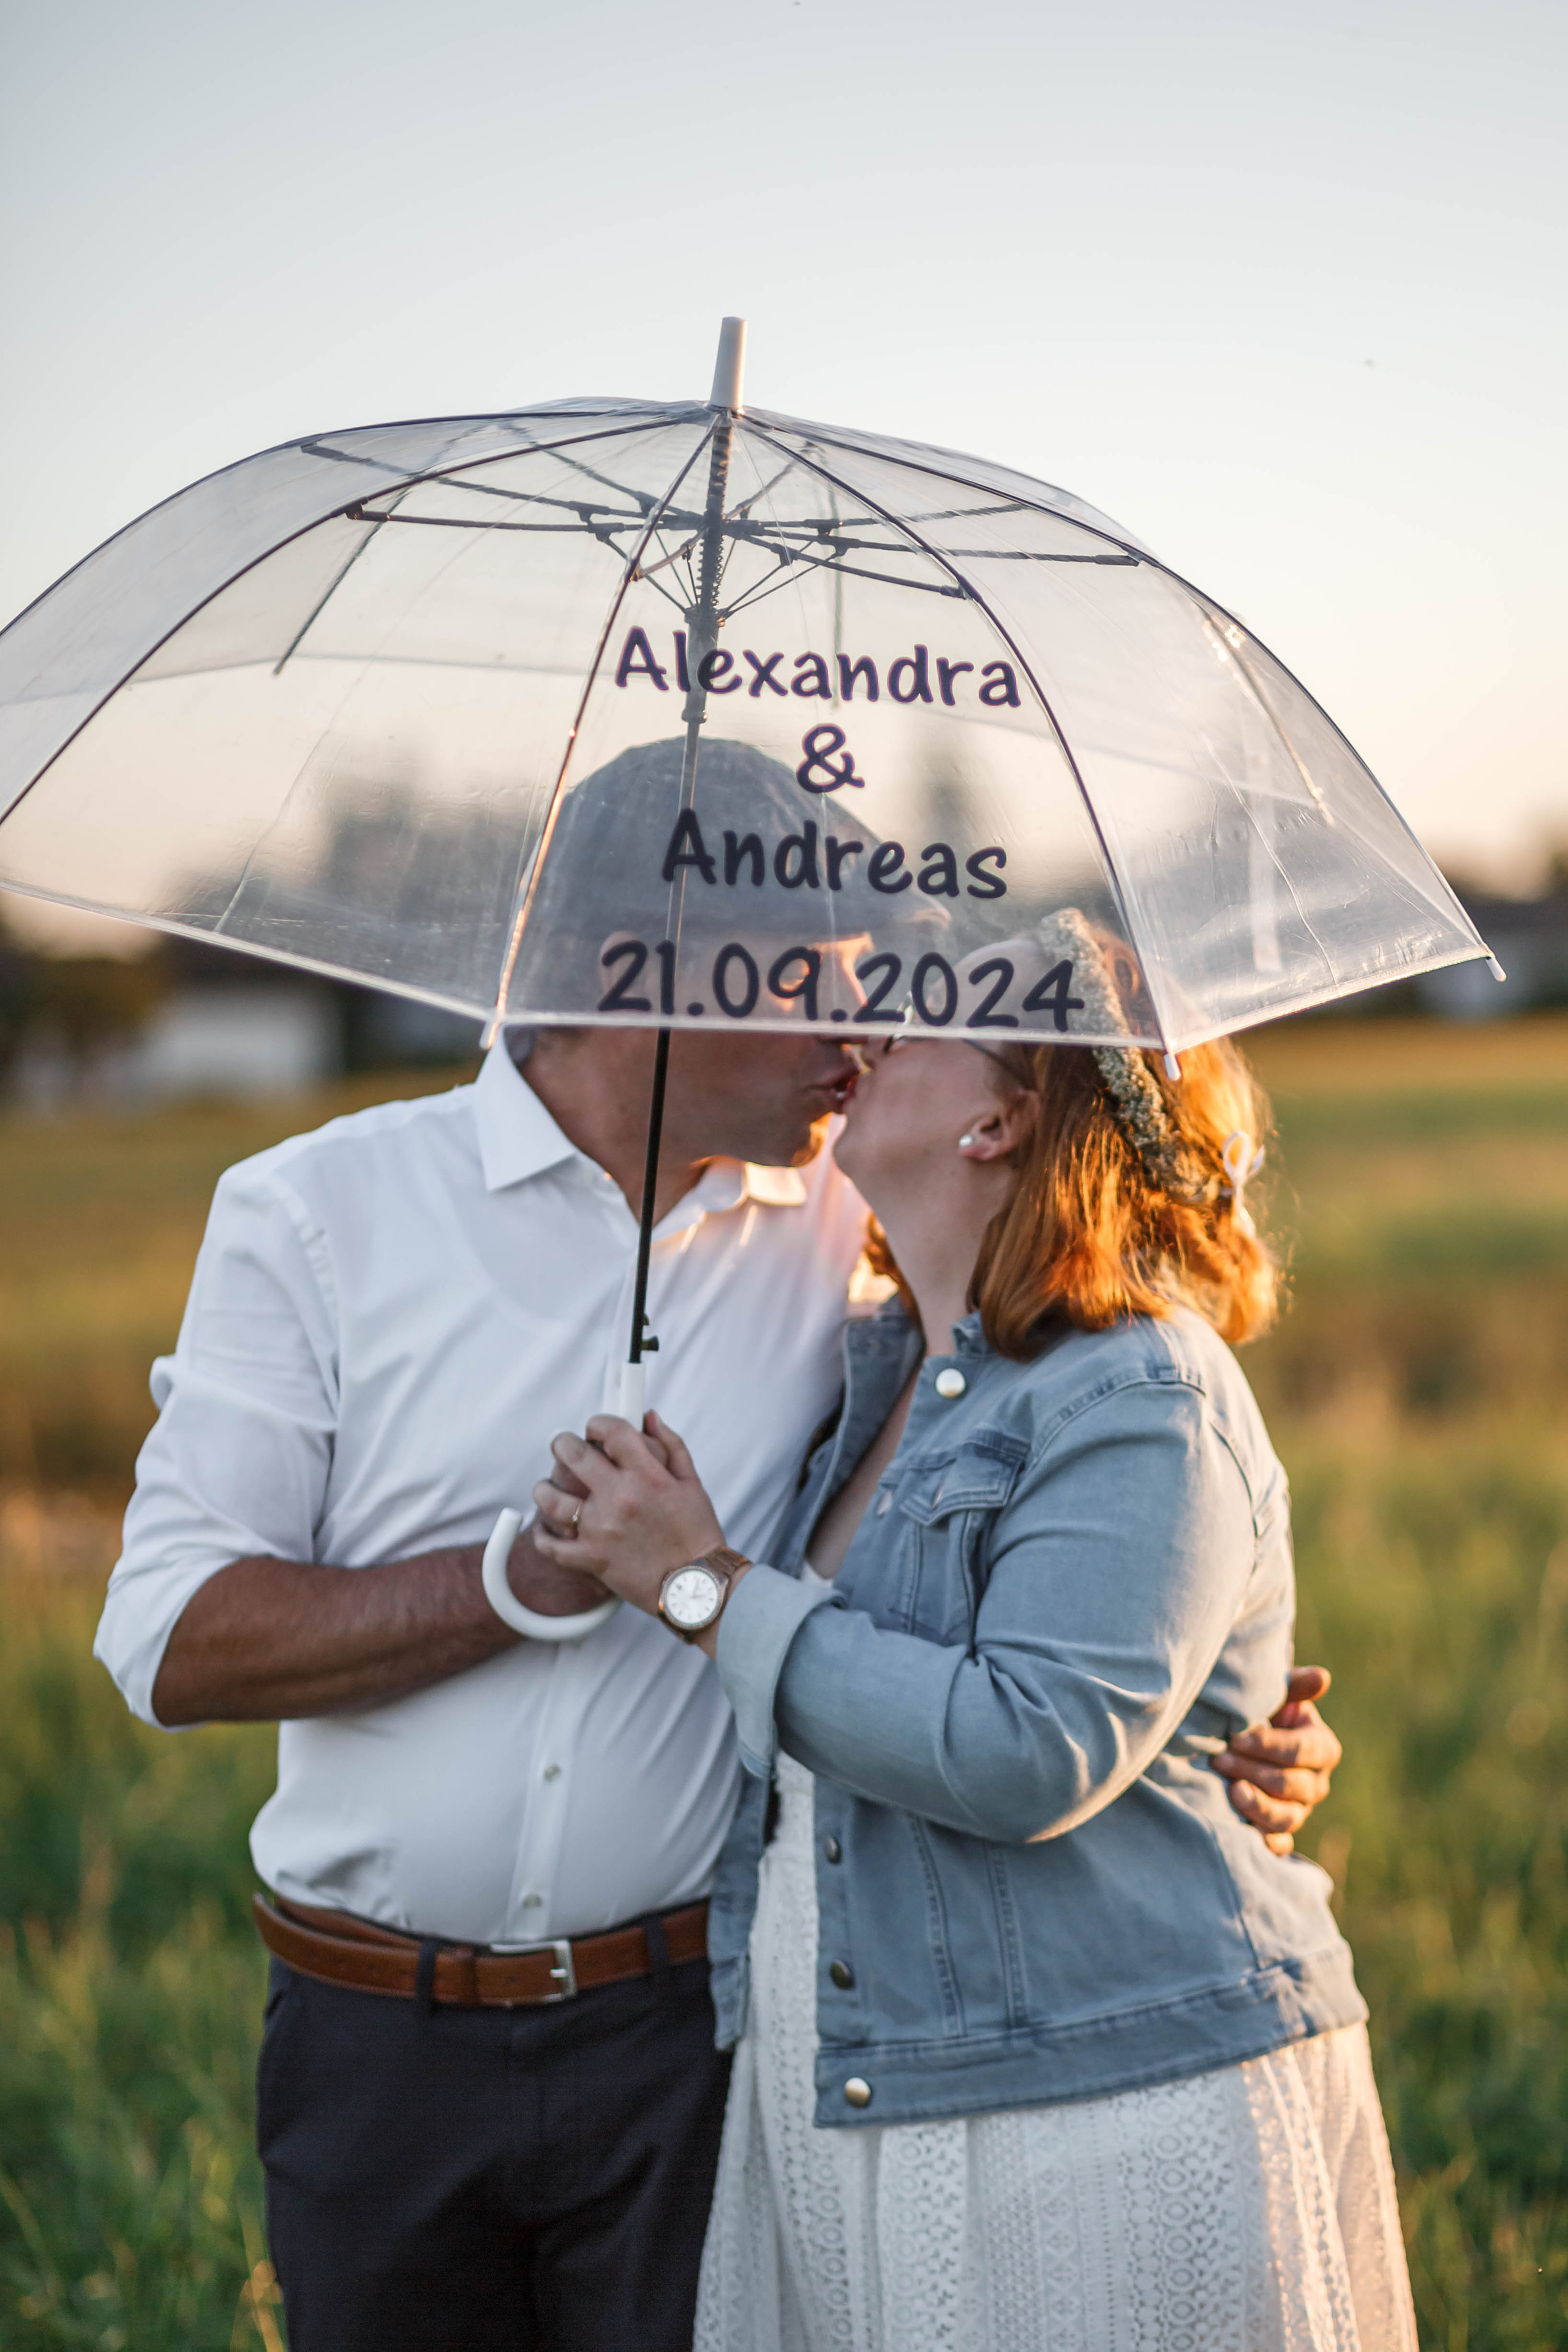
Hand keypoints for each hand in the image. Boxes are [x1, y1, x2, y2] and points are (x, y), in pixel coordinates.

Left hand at [531, 1411, 725, 1617]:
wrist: (696, 1586)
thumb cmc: (697, 1534)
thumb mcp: (692, 1483)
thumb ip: (671, 1445)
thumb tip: (649, 1417)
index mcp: (648, 1476)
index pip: (612, 1431)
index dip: (598, 1423)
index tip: (594, 1428)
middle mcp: (621, 1498)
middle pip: (574, 1455)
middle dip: (563, 1444)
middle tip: (562, 1446)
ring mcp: (602, 1529)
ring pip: (551, 1499)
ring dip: (544, 1489)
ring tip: (546, 1487)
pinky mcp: (592, 1559)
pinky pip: (552, 1546)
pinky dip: (544, 1537)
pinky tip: (546, 1529)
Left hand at [1212, 1666, 1341, 1855]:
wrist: (1236, 1740)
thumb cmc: (1259, 1711)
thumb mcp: (1275, 1695)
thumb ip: (1294, 1686)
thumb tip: (1321, 1677)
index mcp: (1322, 1748)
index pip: (1301, 1751)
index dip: (1269, 1745)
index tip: (1236, 1737)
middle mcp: (1316, 1783)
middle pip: (1292, 1785)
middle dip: (1254, 1771)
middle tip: (1220, 1759)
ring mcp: (1300, 1810)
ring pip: (1287, 1818)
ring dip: (1257, 1806)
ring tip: (1230, 1791)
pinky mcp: (1280, 1832)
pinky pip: (1278, 1845)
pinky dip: (1262, 1840)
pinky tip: (1240, 1829)